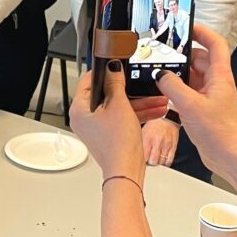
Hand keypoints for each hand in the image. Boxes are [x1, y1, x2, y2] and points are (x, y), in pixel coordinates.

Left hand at [70, 62, 144, 178]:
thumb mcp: (119, 105)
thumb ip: (115, 83)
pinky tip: (154, 110)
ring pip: (117, 106)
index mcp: (79, 109)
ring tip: (157, 98)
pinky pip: (121, 117)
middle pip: (106, 94)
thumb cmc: (117, 143)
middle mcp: (84, 118)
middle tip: (142, 84)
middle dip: (129, 90)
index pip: (88, 80)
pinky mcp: (108, 134)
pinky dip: (135, 113)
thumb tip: (112, 68)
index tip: (117, 67)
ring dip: (138, 102)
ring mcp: (96, 127)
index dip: (105, 71)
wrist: (126, 170)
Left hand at [142, 117, 179, 167]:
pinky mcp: (173, 146)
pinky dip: (166, 162)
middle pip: (153, 161)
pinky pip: (170, 159)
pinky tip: (163, 160)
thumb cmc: (153, 125)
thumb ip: (140, 143)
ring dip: (158, 163)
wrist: (167, 117)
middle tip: (149, 160)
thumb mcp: (143, 132)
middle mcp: (157, 142)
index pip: (143, 156)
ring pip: (161, 161)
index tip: (141, 161)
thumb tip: (136, 154)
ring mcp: (166, 144)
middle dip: (150, 163)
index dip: (142, 161)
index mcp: (147, 139)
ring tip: (156, 159)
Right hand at [155, 25, 236, 173]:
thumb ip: (172, 86)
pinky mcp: (203, 107)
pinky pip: (189, 91)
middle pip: (200, 59)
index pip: (215, 44)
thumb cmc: (218, 132)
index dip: (202, 32)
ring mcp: (210, 95)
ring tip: (162, 73)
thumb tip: (160, 74)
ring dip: (179, 74)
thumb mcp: (190, 105)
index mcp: (220, 77)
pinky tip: (165, 94)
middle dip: (183, 55)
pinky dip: (177, 89)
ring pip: (193, 75)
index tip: (187, 27)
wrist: (226, 155)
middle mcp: (217, 83)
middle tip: (165, 53)